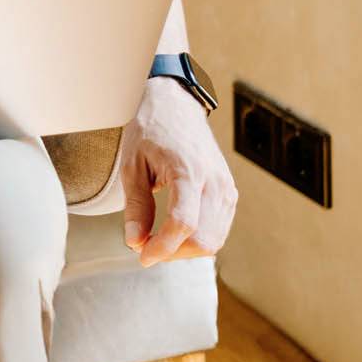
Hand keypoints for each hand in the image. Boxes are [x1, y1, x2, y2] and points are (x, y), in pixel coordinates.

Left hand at [119, 77, 238, 265]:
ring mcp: (226, 187)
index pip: (182, 223)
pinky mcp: (229, 191)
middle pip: (203, 239)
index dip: (162, 247)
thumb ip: (135, 206)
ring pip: (214, 240)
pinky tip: (177, 232)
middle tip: (147, 246)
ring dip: (186, 250)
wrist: (176, 105)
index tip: (142, 255)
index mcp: (188, 170)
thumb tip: (136, 242)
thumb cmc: (151, 130)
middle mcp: (214, 180)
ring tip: (160, 239)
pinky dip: (199, 239)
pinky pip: (220, 229)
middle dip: (172, 252)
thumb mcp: (132, 166)